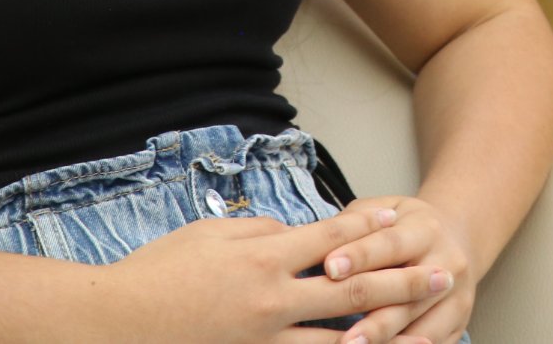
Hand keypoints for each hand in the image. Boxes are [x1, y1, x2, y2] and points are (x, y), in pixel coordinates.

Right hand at [102, 206, 450, 343]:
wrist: (110, 324)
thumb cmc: (156, 272)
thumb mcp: (210, 234)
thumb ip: (258, 229)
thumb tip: (291, 230)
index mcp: (263, 256)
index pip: (333, 237)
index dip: (373, 228)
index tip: (404, 220)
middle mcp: (272, 300)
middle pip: (353, 290)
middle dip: (402, 282)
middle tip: (442, 275)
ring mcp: (263, 340)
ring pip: (338, 341)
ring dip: (383, 334)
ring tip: (420, 332)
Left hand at [319, 196, 475, 343]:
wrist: (458, 239)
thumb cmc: (405, 226)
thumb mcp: (385, 210)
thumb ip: (352, 224)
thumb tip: (302, 233)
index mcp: (426, 229)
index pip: (390, 244)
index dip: (360, 256)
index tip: (329, 268)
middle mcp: (448, 262)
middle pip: (409, 295)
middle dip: (375, 319)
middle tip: (345, 336)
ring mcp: (457, 297)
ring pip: (422, 328)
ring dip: (390, 342)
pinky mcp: (458, 324)